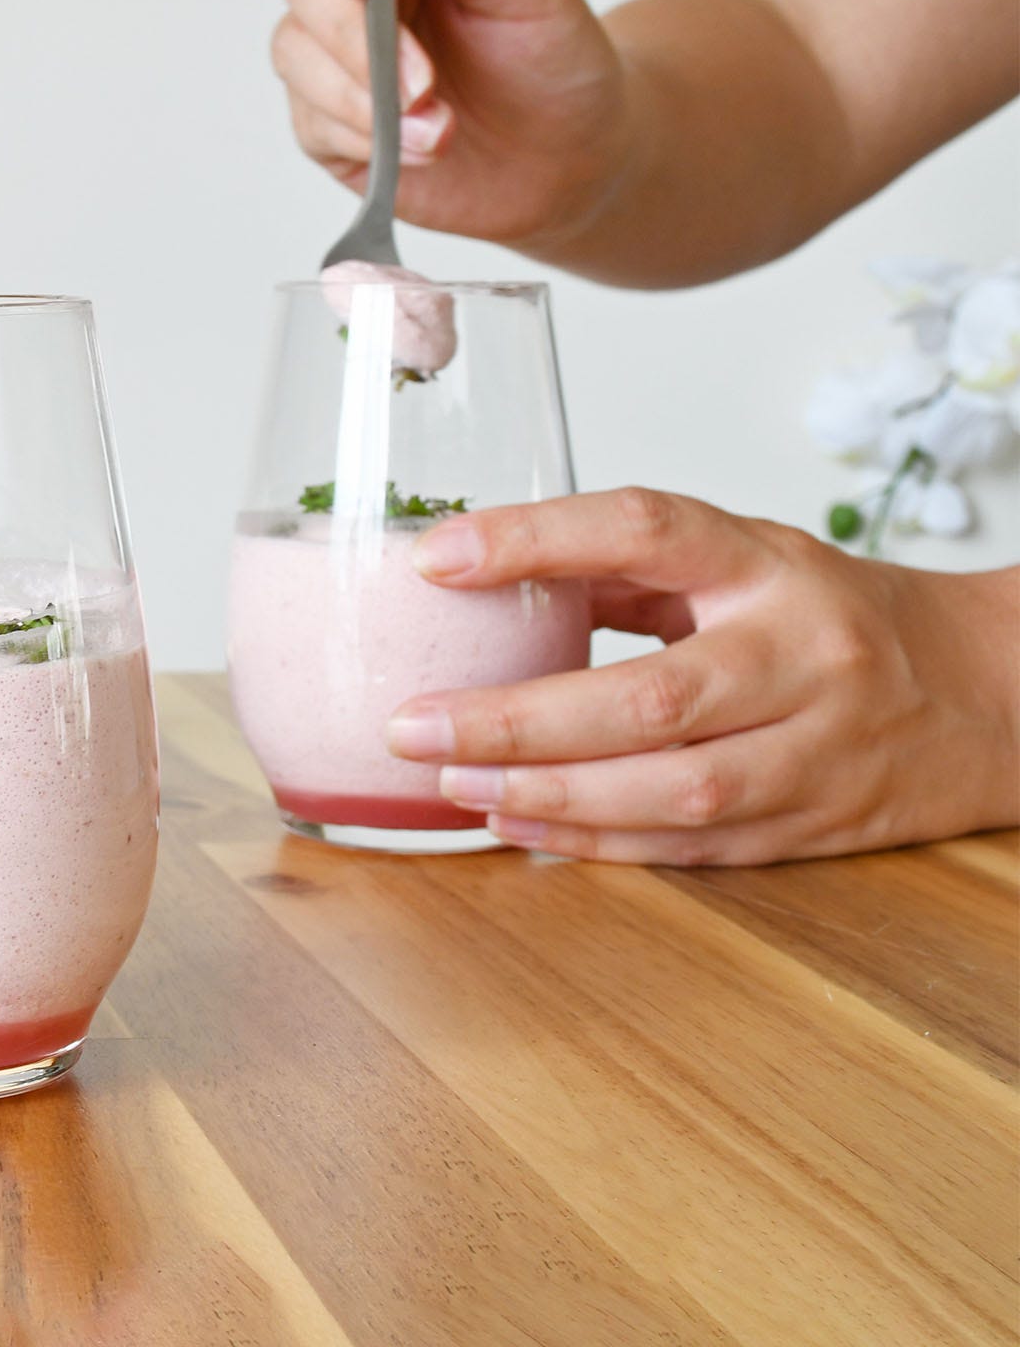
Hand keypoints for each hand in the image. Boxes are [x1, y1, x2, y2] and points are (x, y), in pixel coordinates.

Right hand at [273, 0, 632, 249]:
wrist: (562, 158)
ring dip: (363, 96)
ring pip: (294, 52)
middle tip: (422, 81)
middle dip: (351, 32)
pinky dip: (365, 137)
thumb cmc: (549, 61)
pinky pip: (313, 121)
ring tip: (440, 127)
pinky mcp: (328, 123)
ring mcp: (336, 55)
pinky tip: (422, 146)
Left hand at [384, 488, 1019, 865]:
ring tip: (448, 780)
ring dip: (546, 793)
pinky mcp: (810, 826)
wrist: (989, 692)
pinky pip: (687, 846)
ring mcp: (813, 751)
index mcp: (769, 566)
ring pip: (671, 789)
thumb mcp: (741, 558)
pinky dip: (592, 842)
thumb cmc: (833, 616)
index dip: (536, 540)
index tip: (436, 558)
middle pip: (650, 696)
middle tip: (412, 723)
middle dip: (515, 718)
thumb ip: (625, 566)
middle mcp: (799, 656)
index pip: (647, 530)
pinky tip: (514, 823)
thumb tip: (476, 572)